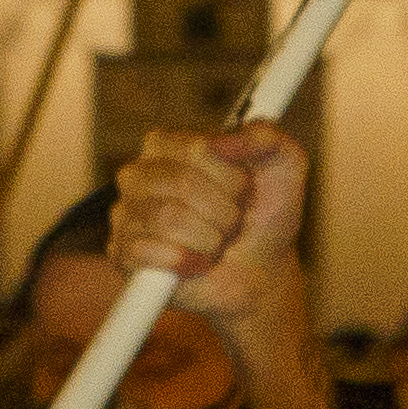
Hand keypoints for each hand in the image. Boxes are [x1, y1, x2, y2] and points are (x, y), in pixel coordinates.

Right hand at [112, 123, 311, 329]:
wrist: (260, 271)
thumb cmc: (264, 213)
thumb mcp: (284, 166)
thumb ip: (264, 137)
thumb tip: (221, 142)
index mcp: (166, 143)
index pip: (197, 149)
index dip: (231, 177)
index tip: (245, 190)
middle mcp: (138, 174)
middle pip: (181, 182)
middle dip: (224, 211)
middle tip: (232, 222)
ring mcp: (125, 214)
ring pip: (168, 218)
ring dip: (209, 239)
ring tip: (216, 242)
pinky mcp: (123, 254)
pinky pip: (148, 253)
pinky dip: (186, 262)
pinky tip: (196, 264)